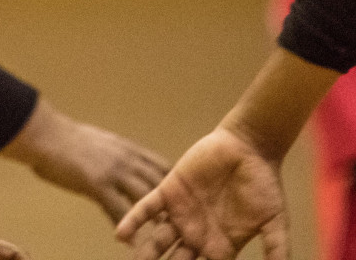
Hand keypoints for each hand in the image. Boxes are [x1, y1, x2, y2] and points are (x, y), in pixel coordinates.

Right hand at [3, 100, 169, 222]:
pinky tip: (128, 241)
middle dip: (169, 203)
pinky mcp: (97, 184)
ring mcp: (113, 171)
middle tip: (176, 222)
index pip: (160, 164)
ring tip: (159, 237)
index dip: (170, 182)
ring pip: (144, 198)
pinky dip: (126, 227)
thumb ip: (110, 153)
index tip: (176, 197)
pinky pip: (119, 210)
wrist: (44, 134)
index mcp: (125, 147)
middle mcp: (125, 158)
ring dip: (153, 219)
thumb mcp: (95, 140)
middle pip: (159, 182)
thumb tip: (113, 165)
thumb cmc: (60, 136)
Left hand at [116, 126, 288, 259]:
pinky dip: (133, 221)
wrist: (248, 148)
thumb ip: (276, 249)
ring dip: (146, 253)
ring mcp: (182, 213)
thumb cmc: (265, 184)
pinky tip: (121, 235)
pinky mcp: (169, 191)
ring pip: (159, 240)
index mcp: (222, 245)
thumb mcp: (275, 221)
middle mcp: (198, 234)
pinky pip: (147, 209)